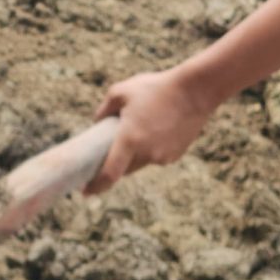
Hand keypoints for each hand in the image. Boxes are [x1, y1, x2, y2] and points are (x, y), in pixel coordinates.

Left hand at [87, 67, 220, 194]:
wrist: (195, 91)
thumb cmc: (155, 88)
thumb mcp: (120, 92)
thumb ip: (103, 110)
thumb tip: (97, 123)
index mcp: (129, 140)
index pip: (109, 173)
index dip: (96, 186)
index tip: (85, 192)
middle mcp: (146, 153)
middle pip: (124, 169)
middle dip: (114, 165)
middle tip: (105, 153)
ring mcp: (163, 156)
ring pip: (141, 162)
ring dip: (134, 153)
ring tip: (136, 129)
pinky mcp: (175, 155)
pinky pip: (156, 156)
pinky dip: (150, 148)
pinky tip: (155, 128)